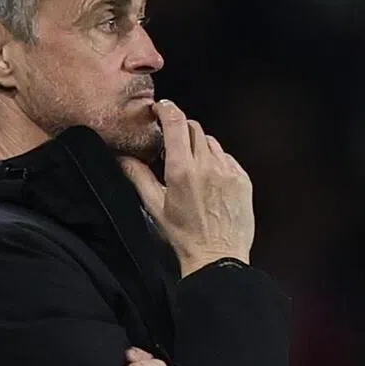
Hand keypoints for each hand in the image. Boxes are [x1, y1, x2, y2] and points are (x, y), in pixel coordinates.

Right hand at [119, 99, 253, 277]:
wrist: (218, 257)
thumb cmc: (185, 236)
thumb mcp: (155, 207)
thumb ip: (138, 177)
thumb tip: (122, 158)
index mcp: (182, 171)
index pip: (176, 122)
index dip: (167, 109)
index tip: (161, 108)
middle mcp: (207, 166)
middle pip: (193, 128)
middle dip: (181, 129)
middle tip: (172, 144)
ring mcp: (227, 171)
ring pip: (211, 142)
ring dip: (199, 146)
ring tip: (192, 168)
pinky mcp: (242, 179)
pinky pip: (227, 158)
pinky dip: (216, 161)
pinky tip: (209, 180)